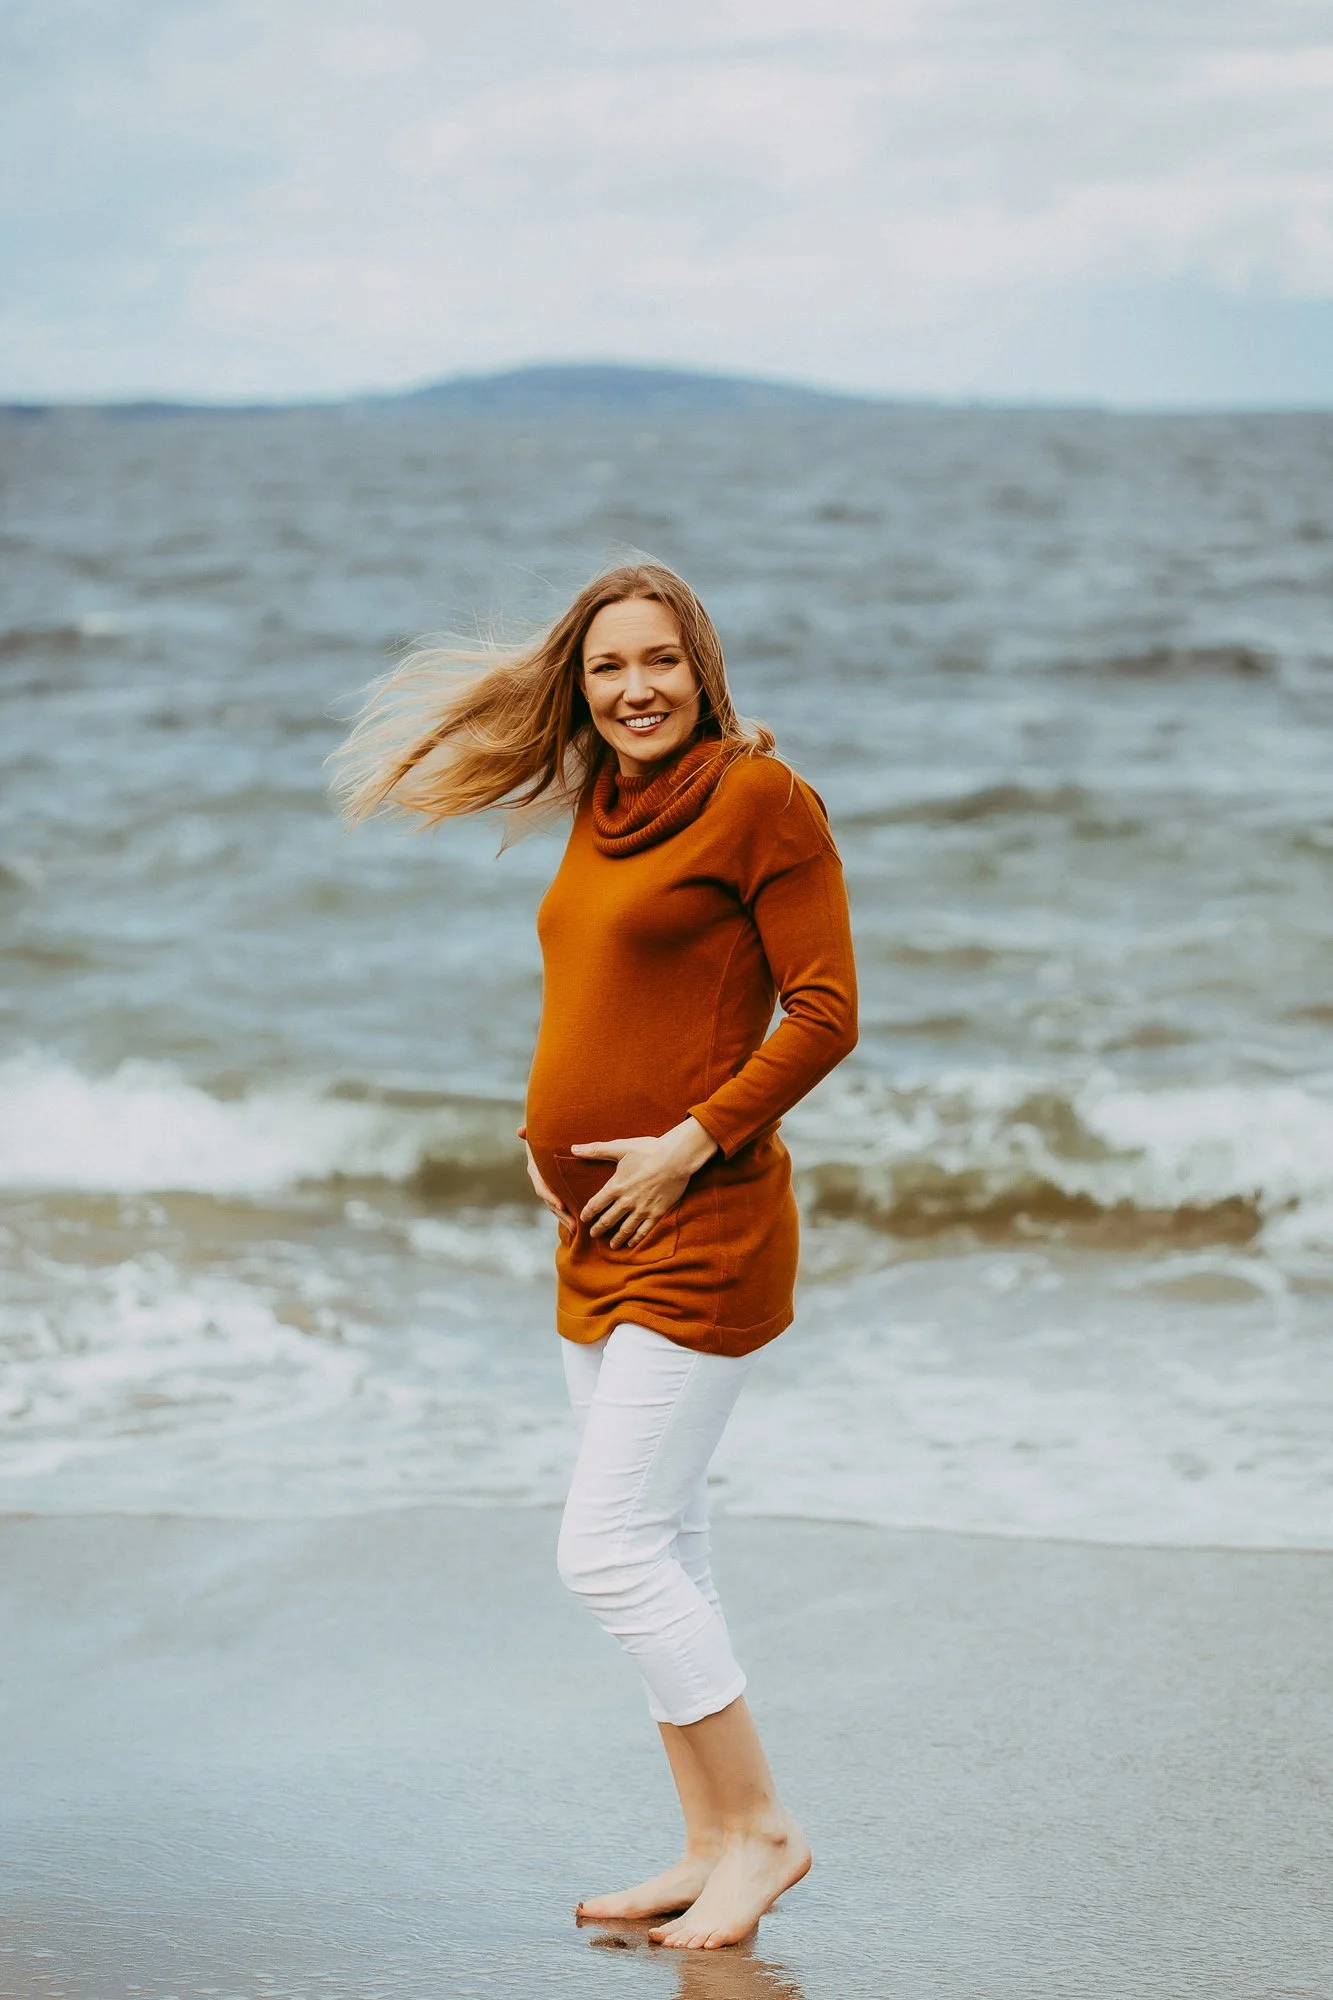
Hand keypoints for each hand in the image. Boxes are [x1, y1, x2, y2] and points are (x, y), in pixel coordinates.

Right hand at [518, 1129, 574, 1233]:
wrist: (546, 1140)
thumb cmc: (543, 1134)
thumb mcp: (538, 1133)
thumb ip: (530, 1133)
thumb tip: (520, 1130)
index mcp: (535, 1169)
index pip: (541, 1186)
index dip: (550, 1196)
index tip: (561, 1205)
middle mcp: (540, 1180)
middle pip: (549, 1201)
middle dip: (561, 1214)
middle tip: (574, 1224)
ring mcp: (548, 1187)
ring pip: (555, 1207)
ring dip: (565, 1218)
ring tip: (577, 1229)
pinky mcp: (556, 1190)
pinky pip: (561, 1204)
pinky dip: (568, 1214)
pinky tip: (579, 1224)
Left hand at [571, 1118, 718, 1249]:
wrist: (676, 1158)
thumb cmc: (648, 1150)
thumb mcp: (620, 1147)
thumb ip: (595, 1150)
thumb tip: (573, 1148)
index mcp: (616, 1186)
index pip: (596, 1205)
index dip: (588, 1213)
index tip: (584, 1219)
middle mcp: (626, 1201)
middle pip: (608, 1220)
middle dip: (599, 1229)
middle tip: (594, 1234)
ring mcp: (642, 1209)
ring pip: (625, 1229)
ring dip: (616, 1238)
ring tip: (611, 1245)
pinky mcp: (657, 1212)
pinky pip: (644, 1230)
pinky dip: (636, 1238)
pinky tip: (631, 1242)